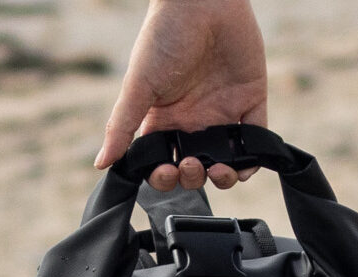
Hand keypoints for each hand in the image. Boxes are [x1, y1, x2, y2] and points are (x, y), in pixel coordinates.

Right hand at [95, 0, 268, 190]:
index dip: (164, 177)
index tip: (166, 172)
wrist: (203, 3)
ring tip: (218, 170)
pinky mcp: (251, 103)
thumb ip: (122, 125)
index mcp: (164, 119)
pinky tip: (242, 162)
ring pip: (227, 162)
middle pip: (195, 167)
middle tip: (190, 165)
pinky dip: (252, 160)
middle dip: (192, 178)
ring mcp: (223, 114)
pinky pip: (256, 141)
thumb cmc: (163, 37)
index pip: (163, 161)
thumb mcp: (138, 84)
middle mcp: (194, 121)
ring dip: (223, 177)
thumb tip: (101, 163)